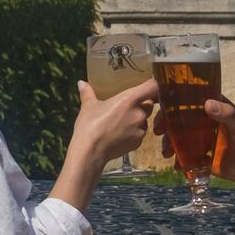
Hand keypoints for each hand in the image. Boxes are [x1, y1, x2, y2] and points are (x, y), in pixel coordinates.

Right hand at [54, 76, 157, 207]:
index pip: (152, 86)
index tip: (147, 84)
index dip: (152, 84)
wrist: (91, 151)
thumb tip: (81, 83)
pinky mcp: (138, 142)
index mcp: (129, 99)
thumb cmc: (89, 125)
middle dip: (141, 103)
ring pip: (144, 119)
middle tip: (128, 104)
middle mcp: (139, 113)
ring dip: (137, 118)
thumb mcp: (88, 106)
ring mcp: (141, 129)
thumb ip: (87, 93)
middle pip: (149, 104)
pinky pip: (140, 133)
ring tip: (121, 121)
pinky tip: (120, 134)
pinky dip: (133, 132)